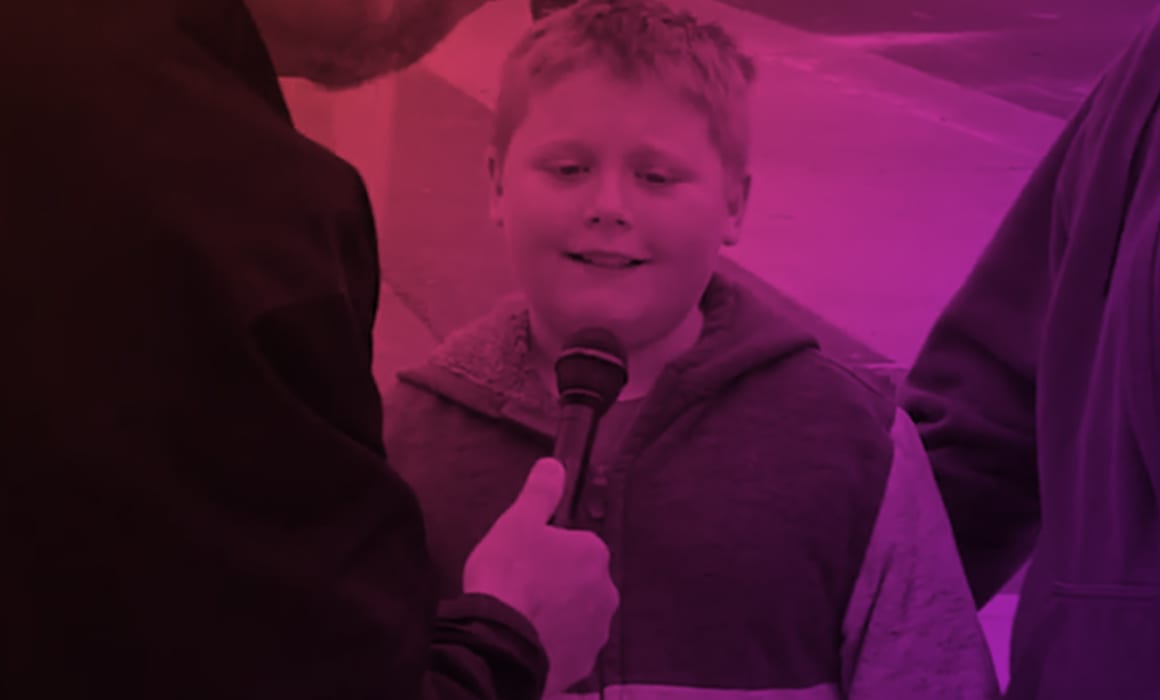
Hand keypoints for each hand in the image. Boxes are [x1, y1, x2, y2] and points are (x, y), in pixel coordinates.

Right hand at [463, 458, 617, 694]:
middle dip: (557, 585)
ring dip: (557, 616)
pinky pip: (568, 647)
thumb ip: (540, 492)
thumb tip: (554, 465)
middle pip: (580, 582)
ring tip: (522, 618)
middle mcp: (606, 592)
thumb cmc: (509, 575)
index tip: (524, 561)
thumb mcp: (518, 522)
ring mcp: (596, 631)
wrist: (500, 642)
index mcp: (594, 553)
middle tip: (521, 590)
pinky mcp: (583, 664)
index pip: (575, 545)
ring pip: (577, 616)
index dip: (548, 551)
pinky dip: (553, 645)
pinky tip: (528, 642)